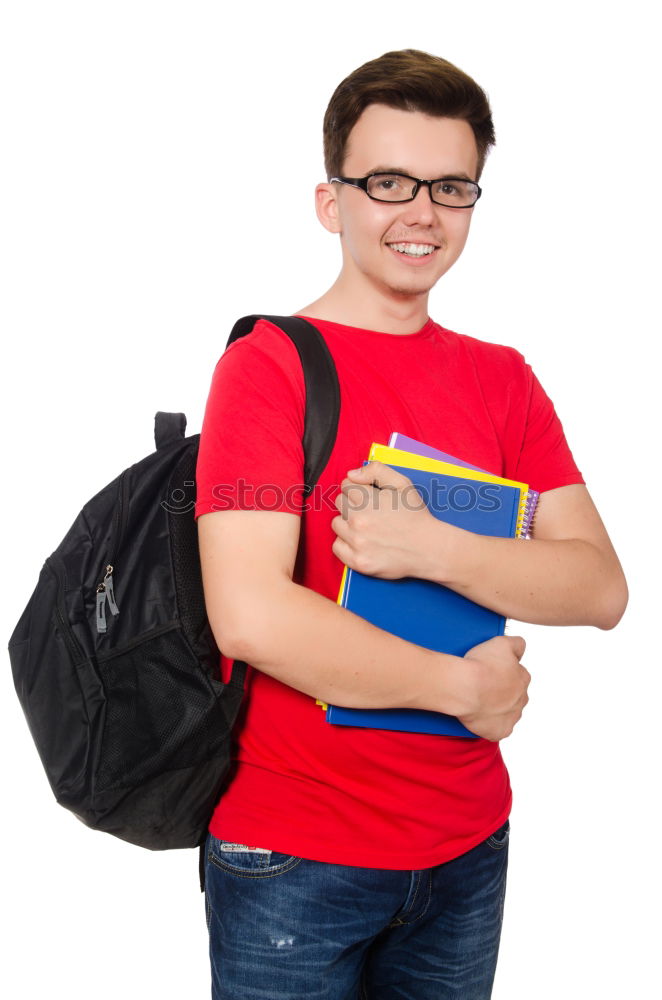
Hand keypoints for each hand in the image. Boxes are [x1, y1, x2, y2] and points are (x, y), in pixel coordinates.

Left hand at [331, 461, 435, 578]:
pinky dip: (345, 543)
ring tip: (366, 527)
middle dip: (352, 503)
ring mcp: (357, 543)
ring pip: (336, 524)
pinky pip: (336, 546)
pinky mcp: (358, 562)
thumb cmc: (416, 517)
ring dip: (347, 523)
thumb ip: (376, 471)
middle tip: (370, 512)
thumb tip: (352, 474)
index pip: (346, 485)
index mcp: (368, 500)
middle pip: (339, 502)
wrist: (429, 549)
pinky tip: (361, 541)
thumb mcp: (403, 484)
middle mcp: (359, 521)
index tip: (368, 496)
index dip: (357, 488)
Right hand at [458, 635, 529, 741]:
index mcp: (523, 678)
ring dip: (496, 708)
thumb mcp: (501, 642)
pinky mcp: (501, 731)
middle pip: (513, 695)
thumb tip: (521, 647)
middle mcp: (522, 698)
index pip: (518, 675)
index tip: (490, 672)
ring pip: (506, 712)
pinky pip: (497, 729)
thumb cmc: (480, 666)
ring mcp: (512, 716)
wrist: (464, 688)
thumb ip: (516, 643)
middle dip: (501, 692)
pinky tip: (478, 716)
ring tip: (478, 701)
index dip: (503, 673)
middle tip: (482, 686)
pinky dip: (489, 724)